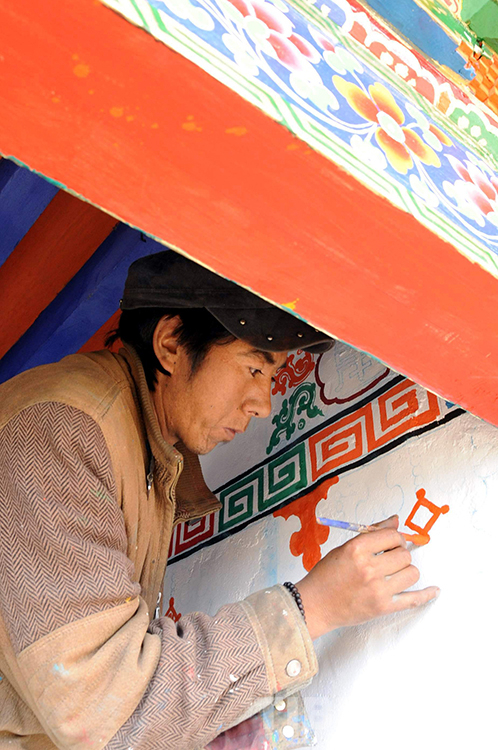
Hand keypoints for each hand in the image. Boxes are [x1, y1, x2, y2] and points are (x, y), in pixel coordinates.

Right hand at [296, 515, 439, 639]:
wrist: (315, 604)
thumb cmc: (326, 575)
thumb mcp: (344, 548)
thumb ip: (372, 534)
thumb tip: (396, 520)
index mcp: (356, 549)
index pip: (392, 535)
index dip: (395, 537)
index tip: (393, 542)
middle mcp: (368, 568)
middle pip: (404, 555)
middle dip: (400, 554)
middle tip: (391, 558)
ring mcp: (377, 590)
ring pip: (412, 573)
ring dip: (406, 571)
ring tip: (395, 573)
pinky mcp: (382, 607)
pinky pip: (412, 599)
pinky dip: (426, 595)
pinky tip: (434, 591)